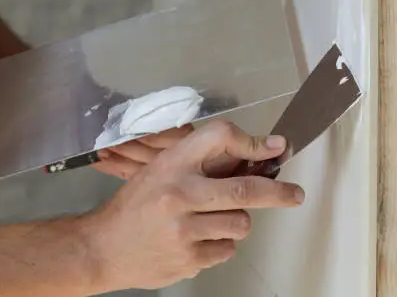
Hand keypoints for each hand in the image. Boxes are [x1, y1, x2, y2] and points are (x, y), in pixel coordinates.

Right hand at [80, 120, 304, 292]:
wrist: (102, 247)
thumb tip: (252, 159)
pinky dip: (220, 244)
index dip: (252, 142)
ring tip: (212, 220)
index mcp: (171, 165)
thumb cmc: (135, 205)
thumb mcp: (161, 169)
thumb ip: (202, 163)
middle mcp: (179, 194)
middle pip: (245, 189)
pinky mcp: (188, 260)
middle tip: (295, 195)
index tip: (273, 148)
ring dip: (236, 221)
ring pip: (240, 223)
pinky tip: (197, 239)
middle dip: (278, 193)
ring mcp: (184, 230)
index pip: (219, 137)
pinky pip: (226, 249)